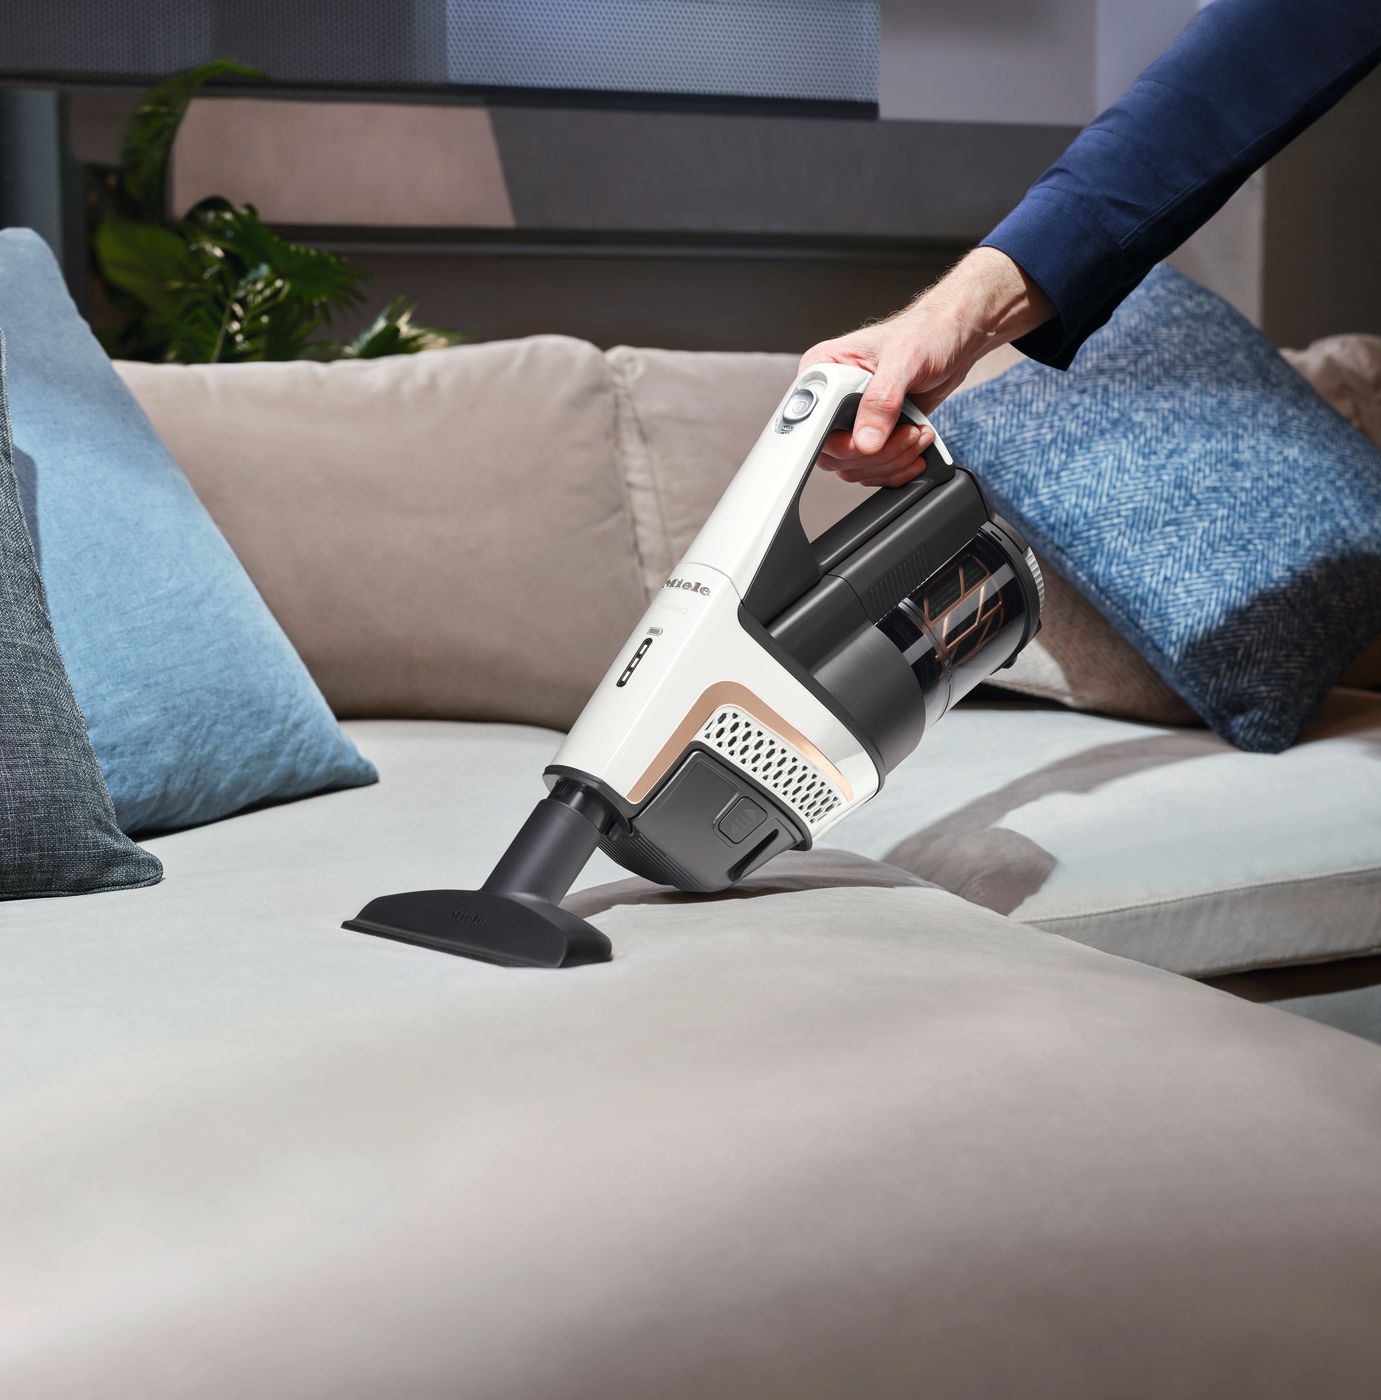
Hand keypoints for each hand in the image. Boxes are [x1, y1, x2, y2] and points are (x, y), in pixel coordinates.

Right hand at [800, 247, 1052, 486]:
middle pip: (832, 453)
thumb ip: (881, 401)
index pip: (812, 421)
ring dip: (891, 461)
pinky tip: (915, 448)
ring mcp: (849, 421)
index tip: (868, 441)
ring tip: (917, 435)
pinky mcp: (869, 436)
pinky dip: (896, 468)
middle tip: (907, 432)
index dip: (839, 439)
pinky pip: (871, 470)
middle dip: (876, 454)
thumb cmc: (924, 335)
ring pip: (853, 467)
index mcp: (823, 371)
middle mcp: (830, 399)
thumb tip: (865, 440)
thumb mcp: (903, 361)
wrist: (949, 340)